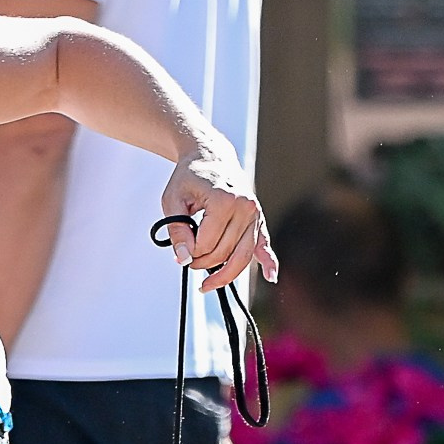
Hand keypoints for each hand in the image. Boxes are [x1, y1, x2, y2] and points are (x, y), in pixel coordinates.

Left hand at [158, 149, 277, 293]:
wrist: (211, 158)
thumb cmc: (190, 177)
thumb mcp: (172, 200)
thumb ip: (176, 229)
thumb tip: (184, 258)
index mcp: (224, 199)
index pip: (207, 243)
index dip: (190, 251)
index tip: (180, 246)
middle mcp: (245, 207)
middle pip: (224, 252)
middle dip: (202, 262)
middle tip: (187, 259)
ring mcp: (255, 215)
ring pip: (242, 257)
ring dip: (223, 274)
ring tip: (206, 285)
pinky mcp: (259, 221)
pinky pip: (263, 245)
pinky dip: (268, 262)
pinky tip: (271, 276)